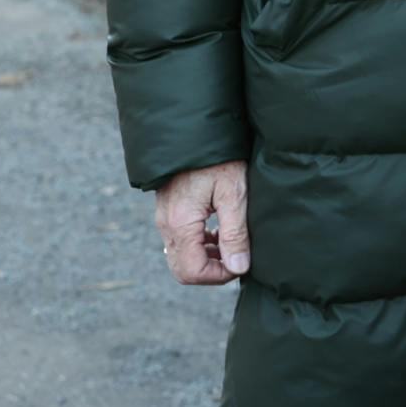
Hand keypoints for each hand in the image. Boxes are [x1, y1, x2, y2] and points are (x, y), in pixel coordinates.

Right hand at [154, 160, 249, 284]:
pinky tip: (220, 232)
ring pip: (181, 256)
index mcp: (180, 222)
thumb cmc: (219, 158)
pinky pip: (181, 241)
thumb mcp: (233, 193)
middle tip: (237, 257)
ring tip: (232, 243)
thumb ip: (235, 233)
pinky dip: (200, 245)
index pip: (192, 271)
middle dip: (212, 270)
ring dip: (207, 258)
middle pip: (183, 269)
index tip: (241, 263)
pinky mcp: (169, 212)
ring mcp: (165, 218)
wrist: (197, 131)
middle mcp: (166, 224)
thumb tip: (239, 267)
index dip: (219, 275)